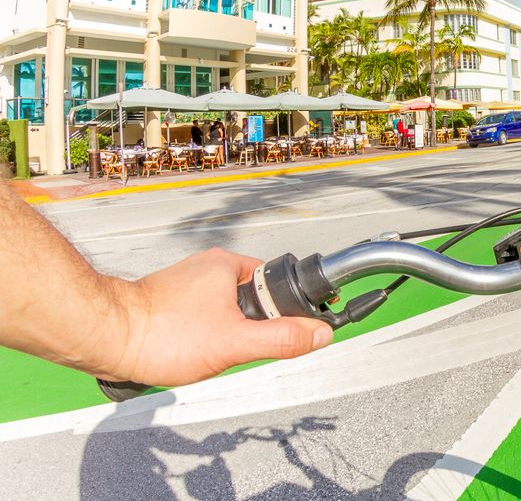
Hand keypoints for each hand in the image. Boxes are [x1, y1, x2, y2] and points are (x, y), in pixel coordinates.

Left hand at [101, 248, 332, 386]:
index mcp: (228, 265)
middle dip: (249, 327)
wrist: (105, 338)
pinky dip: (203, 334)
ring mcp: (187, 283)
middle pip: (252, 298)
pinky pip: (202, 316)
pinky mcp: (169, 300)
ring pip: (226, 309)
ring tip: (207, 350)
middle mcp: (208, 267)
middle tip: (236, 346)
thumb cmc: (161, 334)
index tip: (288, 329)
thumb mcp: (234, 342)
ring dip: (225, 332)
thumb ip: (282, 338)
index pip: (276, 283)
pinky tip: (191, 350)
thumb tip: (320, 333)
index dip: (285, 309)